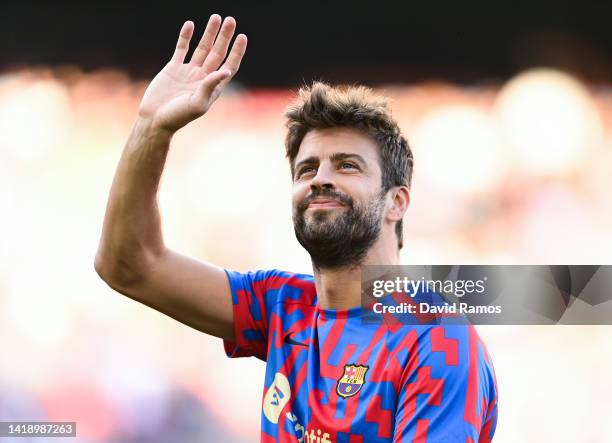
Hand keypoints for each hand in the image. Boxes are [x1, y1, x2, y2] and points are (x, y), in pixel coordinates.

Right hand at [138, 15, 246, 132]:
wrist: (155, 118)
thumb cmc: (178, 116)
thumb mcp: (198, 103)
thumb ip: (211, 86)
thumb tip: (226, 70)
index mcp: (213, 87)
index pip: (229, 65)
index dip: (237, 52)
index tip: (242, 37)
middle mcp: (203, 77)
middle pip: (218, 53)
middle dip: (225, 37)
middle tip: (231, 20)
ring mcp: (189, 71)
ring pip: (202, 48)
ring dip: (209, 33)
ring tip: (216, 17)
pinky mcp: (173, 68)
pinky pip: (181, 48)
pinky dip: (185, 36)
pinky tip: (190, 24)